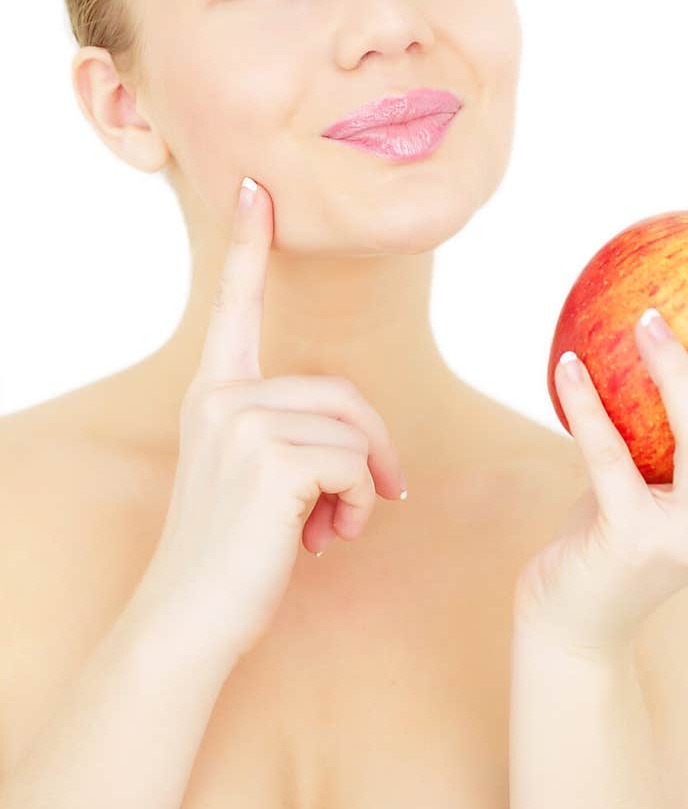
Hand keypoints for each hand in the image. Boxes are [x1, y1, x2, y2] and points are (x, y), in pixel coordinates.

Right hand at [136, 176, 406, 663]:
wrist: (191, 618)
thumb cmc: (233, 552)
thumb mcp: (254, 477)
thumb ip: (288, 434)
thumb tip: (361, 439)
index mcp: (214, 394)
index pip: (236, 308)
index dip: (249, 247)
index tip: (256, 190)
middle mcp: (222, 398)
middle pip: (342, 392)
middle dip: (372, 448)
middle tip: (375, 498)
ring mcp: (242, 424)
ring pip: (354, 430)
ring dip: (366, 486)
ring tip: (335, 528)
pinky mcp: (272, 459)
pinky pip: (357, 463)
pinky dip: (363, 504)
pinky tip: (329, 539)